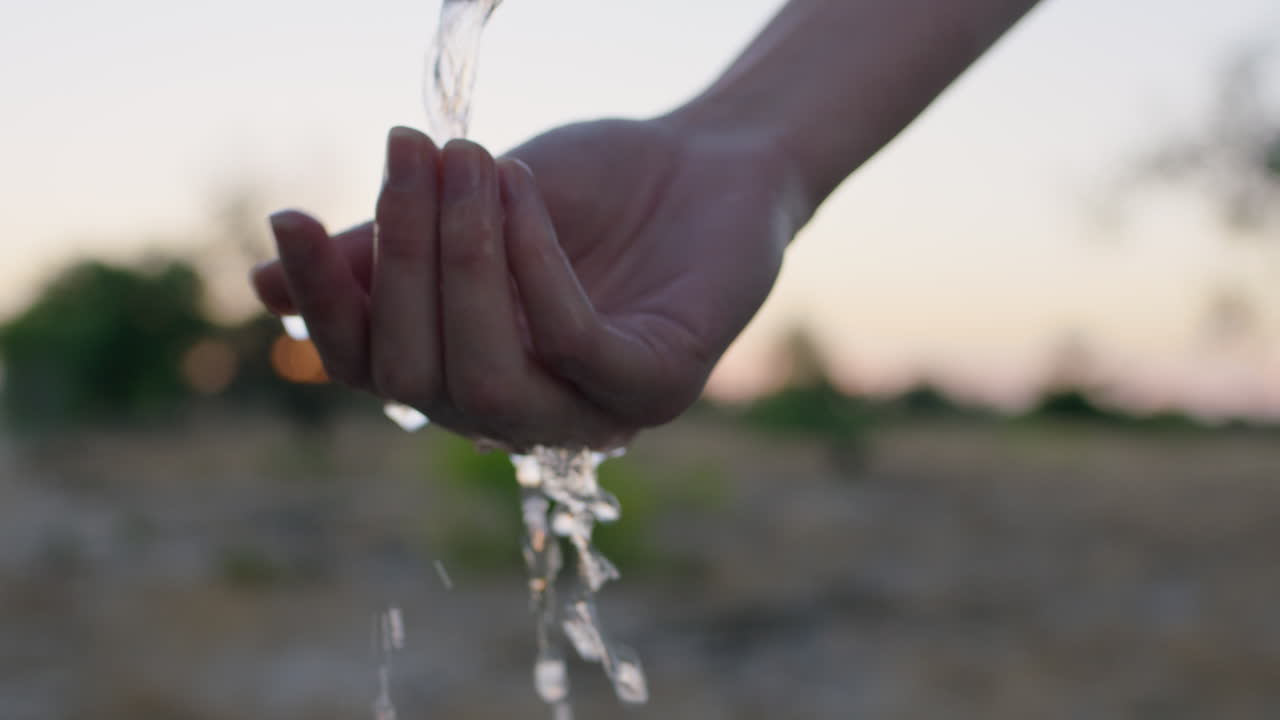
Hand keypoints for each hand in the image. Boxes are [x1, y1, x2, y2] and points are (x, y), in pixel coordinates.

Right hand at [251, 117, 797, 449]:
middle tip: (410, 153)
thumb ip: (382, 254)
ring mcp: (592, 412)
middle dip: (401, 260)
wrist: (706, 160)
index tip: (290, 214)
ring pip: (485, 381)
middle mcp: (521, 411)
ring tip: (472, 161)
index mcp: (465, 372)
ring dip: (462, 263)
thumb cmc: (587, 192)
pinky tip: (523, 190)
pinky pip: (573, 348)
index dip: (324, 303)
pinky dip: (534, 266)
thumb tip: (260, 290)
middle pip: (419, 380)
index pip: (370, 369)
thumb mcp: (471, 213)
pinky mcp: (660, 388)